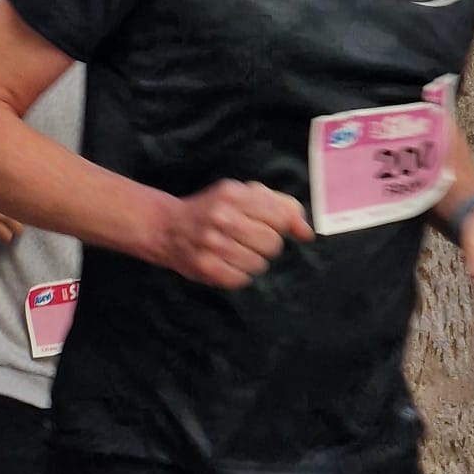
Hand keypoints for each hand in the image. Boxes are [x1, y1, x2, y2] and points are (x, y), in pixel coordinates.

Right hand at [157, 180, 312, 288]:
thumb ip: (281, 207)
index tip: (266, 226)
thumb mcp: (245, 196)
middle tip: (248, 241)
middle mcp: (221, 216)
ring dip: (252, 262)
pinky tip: (226, 265)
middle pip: (273, 244)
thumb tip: (307, 233)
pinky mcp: (204, 267)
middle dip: (266, 246)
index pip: (281, 217)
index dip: (279, 226)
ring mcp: (211, 243)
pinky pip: (240, 280)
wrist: (166, 228)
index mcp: (233, 194)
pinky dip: (238, 275)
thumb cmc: (213, 209)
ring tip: (236, 253)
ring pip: (259, 264)